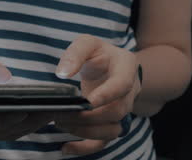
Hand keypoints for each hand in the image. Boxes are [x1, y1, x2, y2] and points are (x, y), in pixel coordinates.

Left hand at [53, 34, 141, 155]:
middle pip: (117, 111)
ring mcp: (123, 110)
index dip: (107, 95)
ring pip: (112, 130)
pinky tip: (65, 147)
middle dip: (88, 116)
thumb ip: (76, 54)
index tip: (87, 102)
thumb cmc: (100, 55)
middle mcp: (130, 92)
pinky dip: (85, 148)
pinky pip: (103, 142)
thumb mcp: (88, 43)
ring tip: (60, 123)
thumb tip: (62, 73)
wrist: (113, 67)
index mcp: (126, 67)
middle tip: (62, 113)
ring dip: (85, 131)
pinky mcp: (112, 124)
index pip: (122, 84)